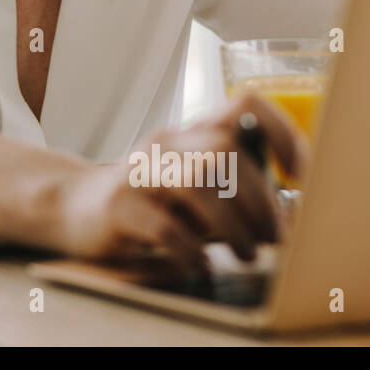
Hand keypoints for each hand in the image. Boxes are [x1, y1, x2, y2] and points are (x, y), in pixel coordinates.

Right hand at [54, 94, 307, 277]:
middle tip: (274, 239)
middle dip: (261, 199)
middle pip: (225, 150)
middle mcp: (165, 142)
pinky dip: (190, 250)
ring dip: (232, 226)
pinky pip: (163, 226)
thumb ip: (230, 196)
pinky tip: (199, 265)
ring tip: (244, 255)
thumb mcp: (191, 192)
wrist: (69, 208)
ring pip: (196, 181)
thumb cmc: (146, 205)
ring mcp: (137, 170)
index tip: (300, 174)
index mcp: (190, 134)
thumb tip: (287, 218)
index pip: (244, 104)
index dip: (281, 131)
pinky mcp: (117, 204)